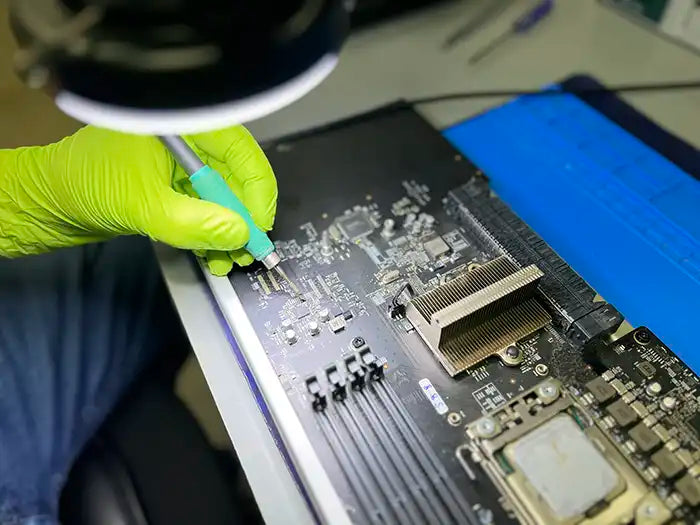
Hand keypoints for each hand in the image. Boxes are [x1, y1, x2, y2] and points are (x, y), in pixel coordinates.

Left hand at [0, 125, 276, 274]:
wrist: (48, 201)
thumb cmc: (87, 184)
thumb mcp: (142, 204)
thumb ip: (193, 221)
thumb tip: (240, 234)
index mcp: (187, 128)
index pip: (241, 152)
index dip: (257, 190)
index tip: (259, 227)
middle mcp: (192, 144)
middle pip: (238, 178)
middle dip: (244, 219)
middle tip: (247, 253)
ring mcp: (184, 168)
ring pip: (225, 199)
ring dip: (230, 233)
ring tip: (227, 263)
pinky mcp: (176, 190)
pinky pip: (207, 211)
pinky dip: (213, 235)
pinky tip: (213, 257)